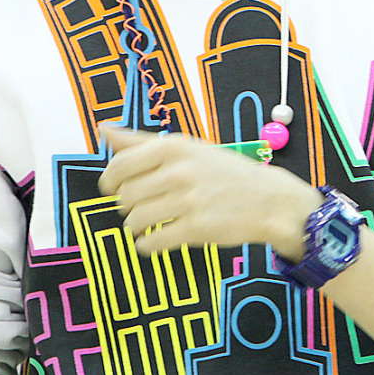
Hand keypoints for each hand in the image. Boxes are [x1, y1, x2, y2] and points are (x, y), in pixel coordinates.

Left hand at [98, 125, 319, 256]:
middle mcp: (179, 171)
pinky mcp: (195, 229)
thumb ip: (143, 141)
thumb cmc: (224, 172)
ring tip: (149, 222)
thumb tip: (104, 129)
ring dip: (136, 226)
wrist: (268, 200)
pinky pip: (152, 242)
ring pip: (135, 220)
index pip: (120, 164)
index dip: (110, 180)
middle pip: (125, 195)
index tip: (112, 187)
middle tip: (140, 205)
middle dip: (126, 205)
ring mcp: (187, 201)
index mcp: (174, 146)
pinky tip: (155, 240)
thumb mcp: (188, 147)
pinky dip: (147, 245)